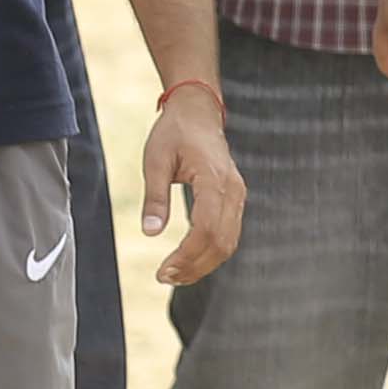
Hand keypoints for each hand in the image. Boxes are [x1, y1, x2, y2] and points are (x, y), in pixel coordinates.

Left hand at [132, 86, 244, 286]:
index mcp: (214, 180)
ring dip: (204, 264)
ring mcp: (237, 195)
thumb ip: (155, 197)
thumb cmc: (174, 132)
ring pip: (229, 242)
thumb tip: (150, 233)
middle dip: (195, 266)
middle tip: (165, 277)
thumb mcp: (156, 160)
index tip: (163, 270)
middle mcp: (233, 190)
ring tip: (174, 274)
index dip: (187, 256)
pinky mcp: (234, 199)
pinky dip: (210, 252)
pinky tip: (188, 259)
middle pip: (222, 242)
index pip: (206, 229)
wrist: (198, 111)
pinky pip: (229, 233)